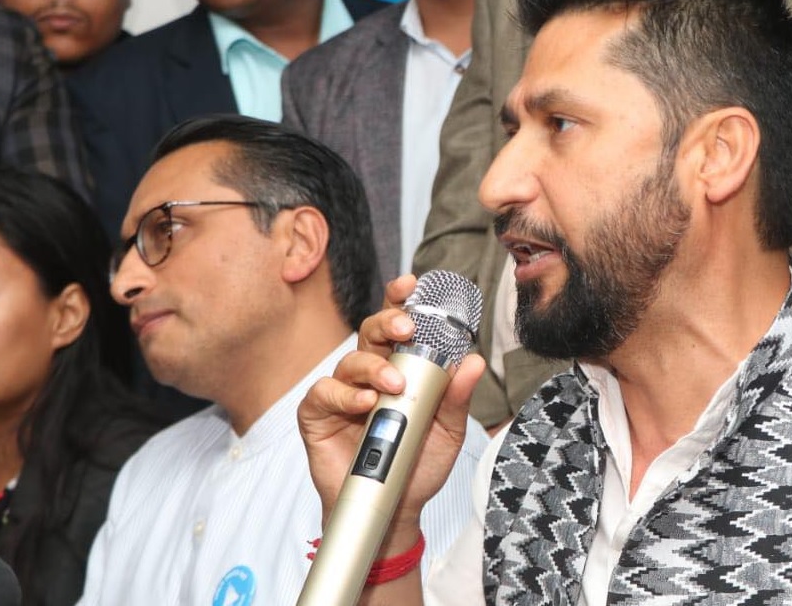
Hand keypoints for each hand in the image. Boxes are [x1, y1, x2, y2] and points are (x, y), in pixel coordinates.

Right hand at [297, 274, 484, 545]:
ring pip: (350, 360)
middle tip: (407, 328)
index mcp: (401, 367)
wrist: (395, 508)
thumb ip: (456, 396)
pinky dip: (344, 395)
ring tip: (394, 386)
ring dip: (373, 367)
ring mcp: (342, 393)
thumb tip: (473, 360)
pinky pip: (324, 393)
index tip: (412, 284)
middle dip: (388, 321)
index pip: (399, 325)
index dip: (401, 300)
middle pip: (372, 332)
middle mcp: (369, 373)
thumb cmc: (418, 463)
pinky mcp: (318, 416)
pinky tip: (365, 404)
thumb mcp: (447, 430)